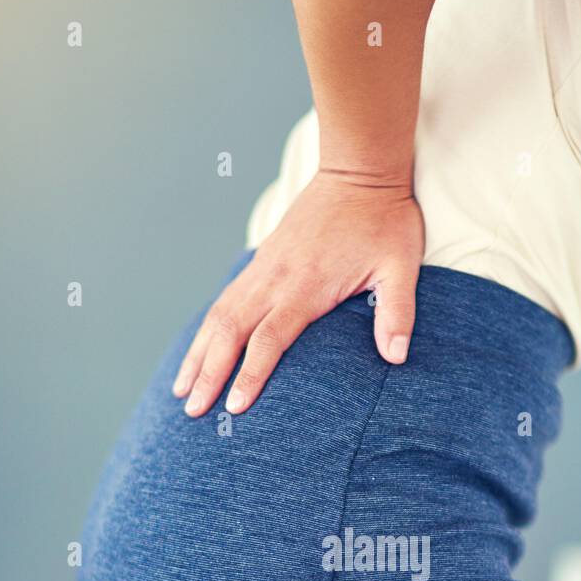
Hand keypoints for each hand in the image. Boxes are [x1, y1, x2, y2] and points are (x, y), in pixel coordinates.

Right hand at [173, 170, 424, 415]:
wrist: (359, 170)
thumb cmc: (384, 220)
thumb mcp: (400, 266)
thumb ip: (397, 312)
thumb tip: (397, 356)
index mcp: (305, 287)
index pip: (268, 341)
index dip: (249, 376)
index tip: (234, 408)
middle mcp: (275, 279)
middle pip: (229, 333)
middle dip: (208, 373)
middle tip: (191, 410)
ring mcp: (264, 268)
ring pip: (219, 316)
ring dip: (197, 353)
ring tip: (180, 388)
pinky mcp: (262, 261)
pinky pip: (226, 300)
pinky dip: (207, 329)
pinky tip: (199, 349)